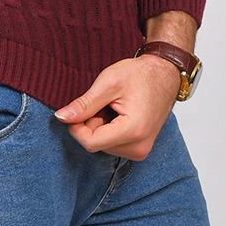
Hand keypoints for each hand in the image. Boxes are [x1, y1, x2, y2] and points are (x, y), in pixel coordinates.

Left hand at [54, 54, 179, 160]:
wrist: (164, 75)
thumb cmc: (139, 75)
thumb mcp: (108, 83)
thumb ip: (84, 104)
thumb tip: (61, 117)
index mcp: (133, 131)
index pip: (90, 143)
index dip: (76, 127)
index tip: (75, 110)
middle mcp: (139, 147)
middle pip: (96, 144)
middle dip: (91, 124)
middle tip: (102, 102)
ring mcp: (141, 150)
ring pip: (102, 145)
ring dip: (100, 126)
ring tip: (113, 107)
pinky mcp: (140, 149)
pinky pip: (112, 144)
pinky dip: (108, 130)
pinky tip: (118, 114)